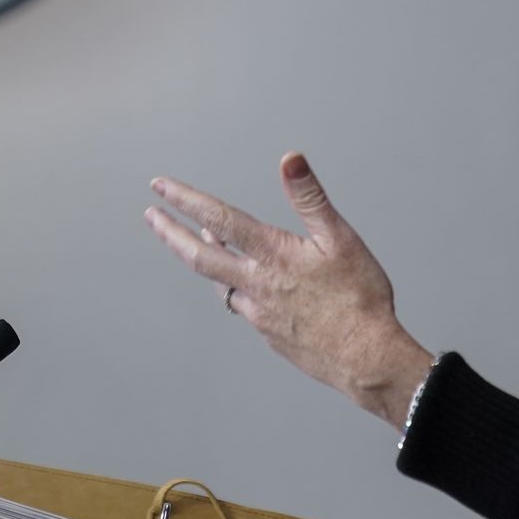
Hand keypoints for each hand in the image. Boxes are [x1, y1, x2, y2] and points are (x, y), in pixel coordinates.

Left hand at [144, 152, 432, 425]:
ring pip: (220, 282)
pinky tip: (247, 284)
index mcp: (273, 255)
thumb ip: (310, 198)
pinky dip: (235, 287)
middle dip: (170, 233)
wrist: (367, 359)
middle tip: (151, 217)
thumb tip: (290, 159)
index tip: (161, 187)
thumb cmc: (360, 298)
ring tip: (203, 240)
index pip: (219, 219)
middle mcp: (257, 284)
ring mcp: (258, 313)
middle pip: (199, 256)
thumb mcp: (341, 239)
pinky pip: (242, 307)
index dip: (186, 200)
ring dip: (207, 258)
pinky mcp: (268, 335)